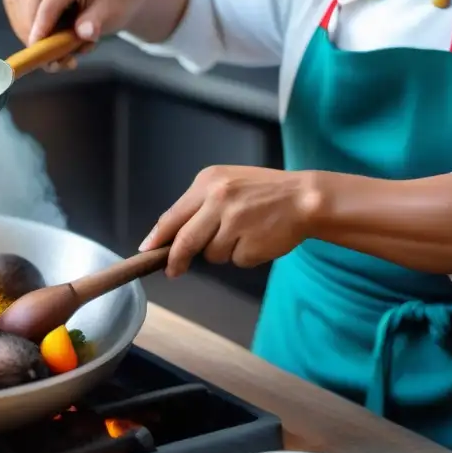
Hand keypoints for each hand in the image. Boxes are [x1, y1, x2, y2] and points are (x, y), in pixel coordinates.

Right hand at [2, 0, 142, 70]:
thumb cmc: (108, 5)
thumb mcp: (111, 13)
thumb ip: (97, 22)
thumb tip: (84, 32)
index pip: (50, 3)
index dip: (42, 28)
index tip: (37, 50)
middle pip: (30, 11)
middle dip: (39, 39)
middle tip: (58, 62)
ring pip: (19, 17)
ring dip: (34, 39)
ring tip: (58, 51)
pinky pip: (15, 20)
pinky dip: (27, 35)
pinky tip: (46, 40)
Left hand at [140, 166, 320, 277]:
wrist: (305, 198)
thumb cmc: (264, 192)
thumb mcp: (227, 184)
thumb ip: (200, 205)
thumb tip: (170, 235)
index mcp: (209, 182)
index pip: (174, 215)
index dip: (158, 237)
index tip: (146, 250)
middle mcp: (218, 199)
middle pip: (184, 240)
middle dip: (176, 259)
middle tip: (173, 271)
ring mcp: (235, 223)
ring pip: (212, 254)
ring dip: (224, 251)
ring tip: (245, 231)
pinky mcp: (250, 244)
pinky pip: (236, 260)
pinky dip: (244, 256)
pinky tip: (258, 238)